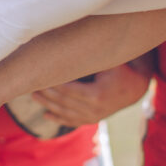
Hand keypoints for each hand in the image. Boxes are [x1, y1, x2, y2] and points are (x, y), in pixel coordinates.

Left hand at [31, 63, 150, 126]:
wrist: (135, 89)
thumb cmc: (121, 70)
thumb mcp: (110, 62)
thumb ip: (93, 57)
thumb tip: (72, 45)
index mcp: (96, 95)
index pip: (67, 89)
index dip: (52, 83)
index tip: (39, 75)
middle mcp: (94, 110)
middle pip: (63, 101)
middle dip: (46, 92)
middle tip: (30, 83)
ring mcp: (93, 117)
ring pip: (64, 112)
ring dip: (47, 104)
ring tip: (33, 95)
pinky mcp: (92, 120)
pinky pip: (72, 121)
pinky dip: (58, 118)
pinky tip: (46, 115)